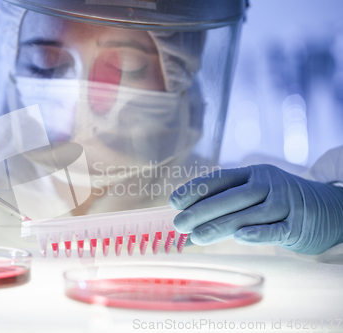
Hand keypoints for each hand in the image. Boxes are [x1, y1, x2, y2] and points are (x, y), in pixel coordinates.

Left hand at [170, 164, 342, 254]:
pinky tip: (239, 238)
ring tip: (197, 237)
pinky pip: (276, 230)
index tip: (173, 202)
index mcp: (254, 173)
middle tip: (179, 224)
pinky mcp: (299, 224)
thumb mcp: (255, 196)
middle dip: (201, 211)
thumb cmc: (280, 203)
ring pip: (248, 215)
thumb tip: (187, 229)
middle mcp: (269, 184)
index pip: (219, 179)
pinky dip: (257, 233)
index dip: (195, 189)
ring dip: (220, 226)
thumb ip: (224, 209)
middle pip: (230, 198)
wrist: (331, 208)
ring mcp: (285, 203)